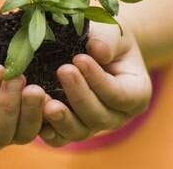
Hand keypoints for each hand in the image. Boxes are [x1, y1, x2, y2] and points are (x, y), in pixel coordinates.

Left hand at [39, 23, 151, 146]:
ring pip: (79, 132)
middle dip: (79, 95)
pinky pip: (59, 138)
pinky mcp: (69, 128)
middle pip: (99, 117)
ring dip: (62, 118)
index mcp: (135, 94)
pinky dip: (48, 130)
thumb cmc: (106, 38)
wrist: (92, 47)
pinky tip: (37, 116)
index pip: (119, 95)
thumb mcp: (113, 33)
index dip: (99, 80)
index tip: (79, 58)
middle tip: (62, 70)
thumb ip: (108, 41)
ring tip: (45, 100)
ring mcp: (92, 126)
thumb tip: (97, 49)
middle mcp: (116, 116)